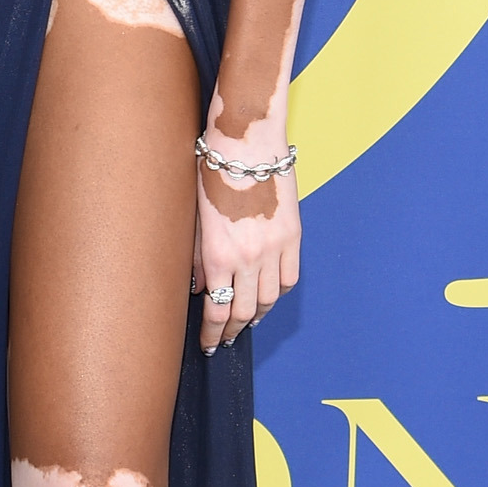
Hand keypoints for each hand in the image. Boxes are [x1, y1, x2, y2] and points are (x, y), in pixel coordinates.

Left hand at [192, 147, 298, 350]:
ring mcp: (275, 248)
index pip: (216, 310)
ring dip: (256, 316)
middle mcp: (248, 258)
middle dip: (231, 331)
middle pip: (243, 312)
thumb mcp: (194, 217)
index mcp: (218, 255)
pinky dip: (278, 293)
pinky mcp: (293, 235)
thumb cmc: (212, 172)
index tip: (208, 344)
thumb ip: (196, 257)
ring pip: (269, 299)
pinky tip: (269, 296)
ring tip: (245, 323)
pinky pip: (289, 277)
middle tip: (224, 340)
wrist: (246, 142)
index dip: (212, 333)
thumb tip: (199, 287)